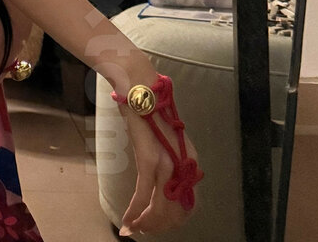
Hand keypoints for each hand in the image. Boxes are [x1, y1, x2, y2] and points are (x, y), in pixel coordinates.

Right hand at [119, 109, 200, 235]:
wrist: (143, 91)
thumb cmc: (151, 113)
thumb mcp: (167, 141)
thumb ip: (170, 163)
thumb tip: (161, 187)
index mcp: (190, 163)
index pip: (188, 205)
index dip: (173, 221)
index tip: (158, 226)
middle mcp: (183, 167)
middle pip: (174, 211)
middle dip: (157, 226)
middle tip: (141, 231)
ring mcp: (167, 164)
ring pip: (159, 208)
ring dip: (145, 223)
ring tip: (132, 229)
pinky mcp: (149, 161)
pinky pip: (143, 195)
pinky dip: (134, 211)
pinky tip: (127, 220)